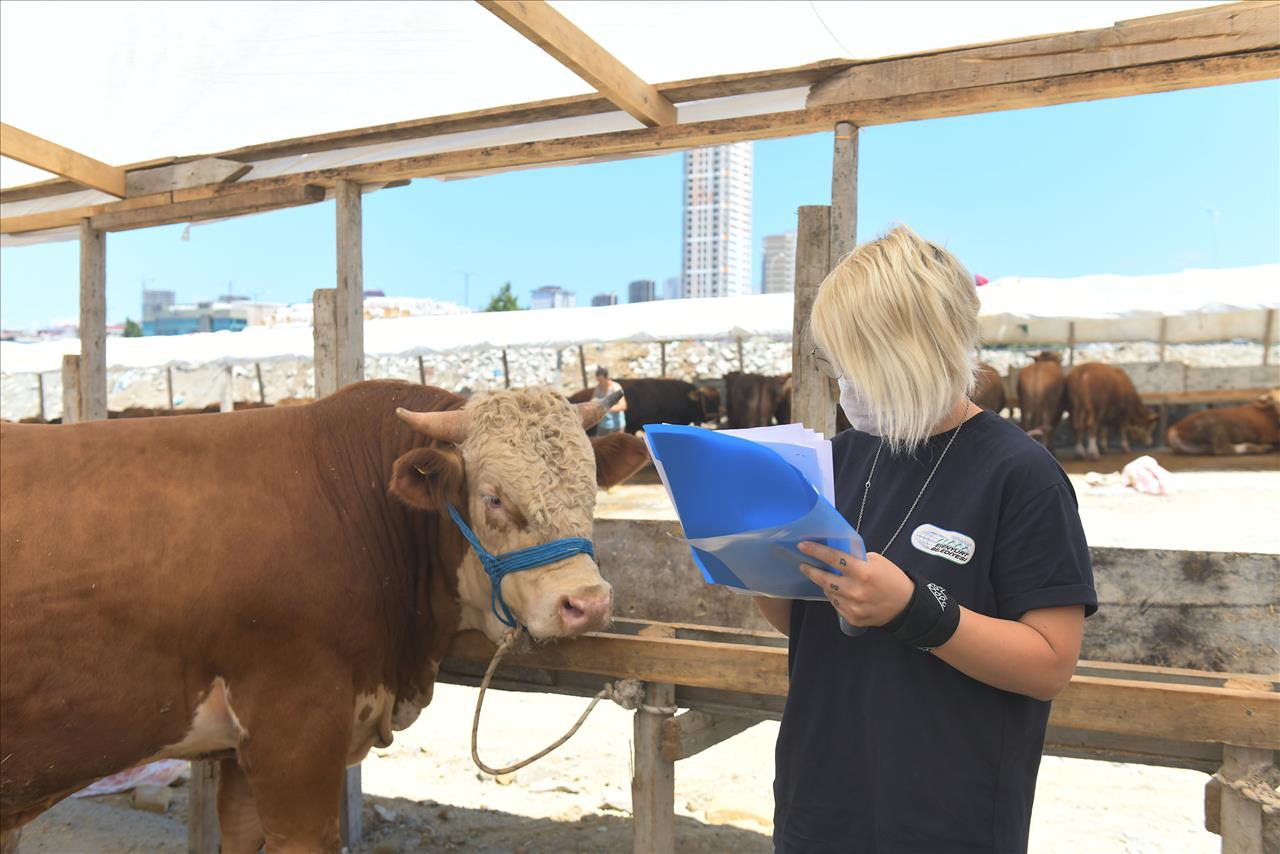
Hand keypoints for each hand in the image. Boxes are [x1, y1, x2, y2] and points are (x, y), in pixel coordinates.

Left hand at [797, 541, 914, 627]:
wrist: (905, 606)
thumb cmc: (892, 578)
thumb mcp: (877, 561)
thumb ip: (856, 558)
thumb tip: (836, 553)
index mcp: (863, 572)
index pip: (833, 558)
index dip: (816, 551)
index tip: (802, 546)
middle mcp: (855, 590)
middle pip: (824, 579)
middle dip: (811, 570)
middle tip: (804, 565)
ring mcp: (853, 606)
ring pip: (828, 593)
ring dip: (824, 584)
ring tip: (824, 578)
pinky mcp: (852, 618)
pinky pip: (836, 605)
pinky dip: (835, 597)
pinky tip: (839, 592)